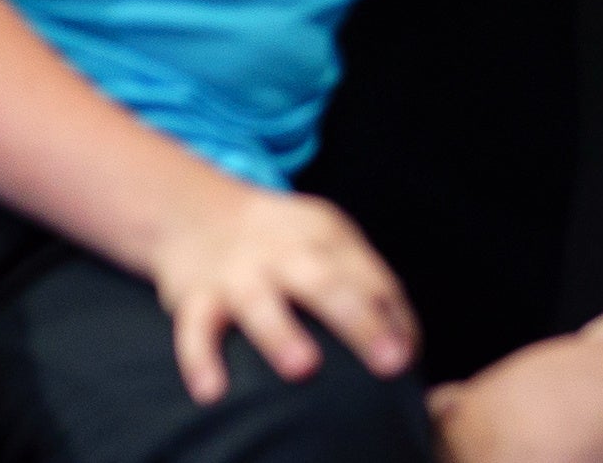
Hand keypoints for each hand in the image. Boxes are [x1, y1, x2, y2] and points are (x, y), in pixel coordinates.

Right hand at [150, 182, 417, 401]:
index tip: (406, 360)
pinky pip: (194, 329)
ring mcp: (238, 273)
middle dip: (360, 322)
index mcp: (324, 236)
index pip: (369, 277)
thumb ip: (365, 284)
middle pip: (325, 284)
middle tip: (390, 362)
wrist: (196, 210)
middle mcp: (283, 252)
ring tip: (304, 368)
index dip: (393, 318)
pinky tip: (213, 392)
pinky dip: (200, 359)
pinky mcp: (194, 296)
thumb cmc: (281, 241)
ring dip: (282, 334)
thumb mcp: (325, 242)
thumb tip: (409, 345)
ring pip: (260, 302)